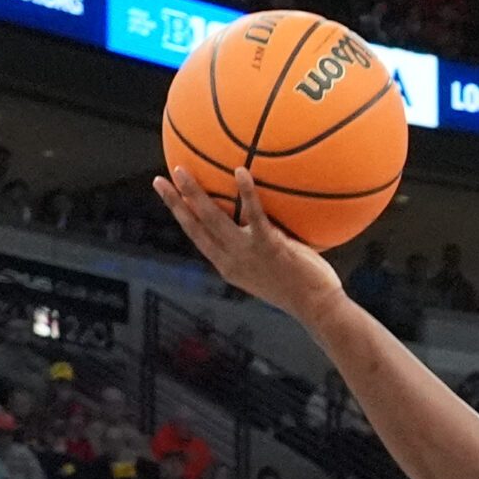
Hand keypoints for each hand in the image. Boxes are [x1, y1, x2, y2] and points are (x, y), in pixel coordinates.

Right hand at [152, 167, 346, 324]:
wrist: (317, 307)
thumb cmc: (301, 287)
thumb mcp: (269, 269)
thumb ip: (258, 249)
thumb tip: (260, 225)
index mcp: (228, 266)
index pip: (197, 237)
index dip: (180, 216)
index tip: (168, 197)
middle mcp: (231, 260)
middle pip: (194, 226)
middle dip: (175, 202)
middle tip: (161, 179)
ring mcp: (247, 253)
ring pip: (212, 218)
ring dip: (194, 193)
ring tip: (182, 170)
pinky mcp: (268, 246)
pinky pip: (254, 214)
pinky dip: (246, 192)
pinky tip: (241, 171)